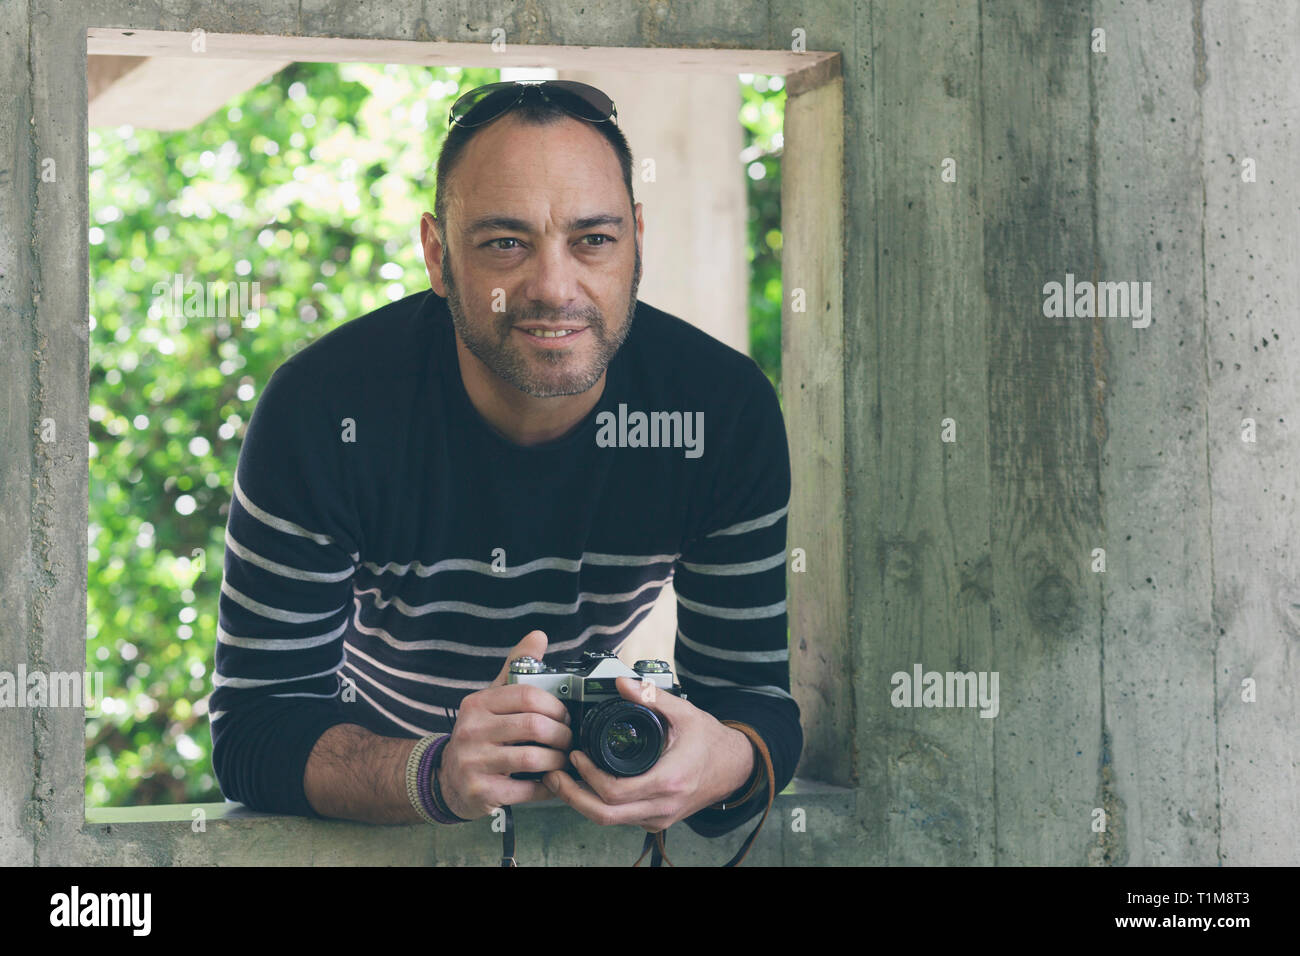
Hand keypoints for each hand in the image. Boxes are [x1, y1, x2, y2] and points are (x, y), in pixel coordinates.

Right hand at [436, 630, 573, 819]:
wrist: (447, 779)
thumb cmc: (479, 733)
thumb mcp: (491, 698)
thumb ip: (516, 668)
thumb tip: (538, 636)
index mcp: (477, 704)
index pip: (527, 695)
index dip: (555, 706)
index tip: (565, 715)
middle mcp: (471, 731)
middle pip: (534, 726)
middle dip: (561, 733)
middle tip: (568, 739)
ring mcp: (474, 763)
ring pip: (533, 758)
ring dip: (557, 760)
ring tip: (562, 758)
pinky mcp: (481, 791)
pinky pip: (527, 789)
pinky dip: (546, 785)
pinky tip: (550, 780)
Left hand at [542, 676, 755, 831]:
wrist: (736, 767)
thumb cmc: (711, 741)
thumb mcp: (684, 712)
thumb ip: (652, 696)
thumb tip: (621, 682)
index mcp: (668, 781)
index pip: (615, 791)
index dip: (587, 777)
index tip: (575, 755)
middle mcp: (663, 806)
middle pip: (605, 815)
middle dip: (573, 798)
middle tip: (555, 776)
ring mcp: (659, 818)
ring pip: (611, 821)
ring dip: (583, 803)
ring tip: (564, 780)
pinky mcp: (657, 821)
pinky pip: (622, 819)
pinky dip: (600, 806)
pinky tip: (587, 787)